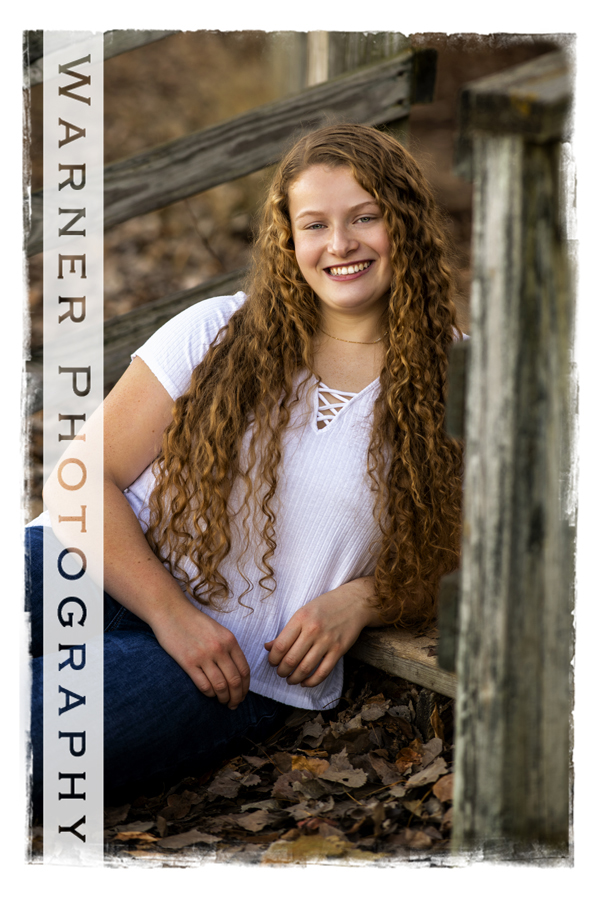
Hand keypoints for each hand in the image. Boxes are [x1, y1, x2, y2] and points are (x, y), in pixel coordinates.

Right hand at [152, 601, 250, 709]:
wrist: (171, 611)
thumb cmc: (194, 622)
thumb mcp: (218, 630)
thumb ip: (228, 648)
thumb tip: (236, 672)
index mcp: (229, 640)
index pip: (244, 670)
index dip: (245, 687)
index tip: (242, 694)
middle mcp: (219, 649)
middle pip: (235, 681)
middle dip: (237, 697)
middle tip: (234, 704)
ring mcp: (204, 656)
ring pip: (221, 686)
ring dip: (223, 698)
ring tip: (223, 702)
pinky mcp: (188, 662)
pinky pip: (204, 685)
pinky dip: (209, 694)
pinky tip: (209, 694)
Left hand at [264, 578, 379, 688]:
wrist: (353, 602)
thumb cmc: (324, 607)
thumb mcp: (303, 612)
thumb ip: (286, 631)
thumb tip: (268, 647)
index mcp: (301, 618)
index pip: (281, 645)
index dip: (273, 659)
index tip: (272, 662)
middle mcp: (313, 630)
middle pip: (291, 660)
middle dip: (281, 671)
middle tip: (280, 672)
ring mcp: (327, 641)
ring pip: (305, 668)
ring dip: (294, 678)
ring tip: (290, 679)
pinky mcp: (339, 650)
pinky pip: (323, 672)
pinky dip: (311, 682)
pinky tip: (305, 682)